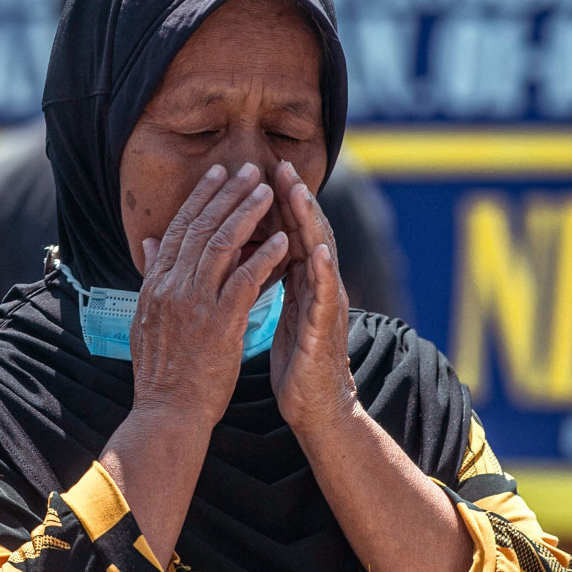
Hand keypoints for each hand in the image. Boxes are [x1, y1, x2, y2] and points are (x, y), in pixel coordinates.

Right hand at [131, 162, 288, 424]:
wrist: (167, 411)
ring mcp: (195, 302)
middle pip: (202, 227)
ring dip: (248, 214)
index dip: (200, 198)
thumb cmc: (161, 370)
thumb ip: (151, 277)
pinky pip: (246, 279)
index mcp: (155, 284)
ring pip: (223, 244)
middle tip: (249, 169)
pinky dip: (265, 256)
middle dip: (227, 194)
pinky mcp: (220, 322)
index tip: (218, 174)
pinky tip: (283, 239)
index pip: (179, 228)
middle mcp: (172, 286)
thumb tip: (149, 245)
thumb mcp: (145, 318)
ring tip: (268, 191)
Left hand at [269, 160, 357, 435]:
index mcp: (300, 281)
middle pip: (305, 233)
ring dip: (310, 223)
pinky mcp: (325, 331)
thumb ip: (265, 280)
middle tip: (278, 164)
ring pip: (319, 255)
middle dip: (293, 198)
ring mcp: (325, 306)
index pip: (287, 231)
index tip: (257, 171)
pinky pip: (325, 297)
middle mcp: (317, 286)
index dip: (274, 201)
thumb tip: (246, 254)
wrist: (316, 407)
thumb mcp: (279, 312)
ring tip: (298, 192)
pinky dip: (324, 272)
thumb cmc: (295, 360)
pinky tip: (319, 251)